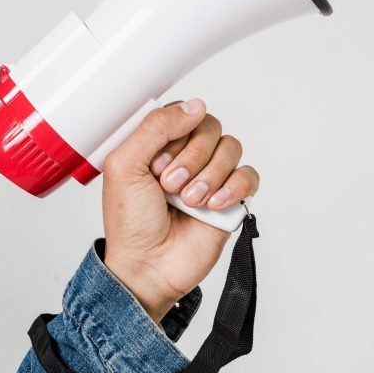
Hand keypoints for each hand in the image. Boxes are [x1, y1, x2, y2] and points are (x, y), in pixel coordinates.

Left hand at [102, 98, 258, 322]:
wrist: (148, 266)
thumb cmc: (130, 223)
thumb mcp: (124, 166)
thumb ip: (154, 127)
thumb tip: (194, 106)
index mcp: (159, 145)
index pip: (184, 113)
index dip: (175, 134)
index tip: (156, 163)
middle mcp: (187, 157)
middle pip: (210, 127)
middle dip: (191, 158)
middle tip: (170, 185)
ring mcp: (211, 177)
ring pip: (231, 148)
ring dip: (210, 175)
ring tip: (189, 200)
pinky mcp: (231, 199)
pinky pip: (249, 175)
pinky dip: (233, 187)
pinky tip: (213, 205)